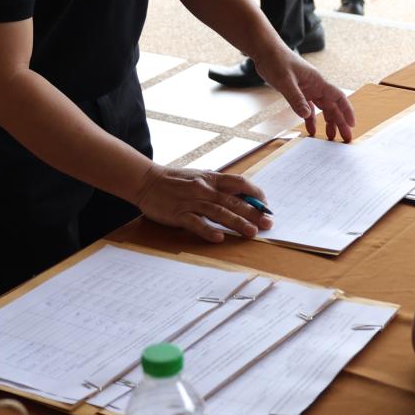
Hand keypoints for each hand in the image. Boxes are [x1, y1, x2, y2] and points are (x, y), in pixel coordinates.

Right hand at [134, 163, 272, 242]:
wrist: (146, 180)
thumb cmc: (175, 180)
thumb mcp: (199, 176)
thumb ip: (217, 185)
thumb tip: (241, 194)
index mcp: (211, 178)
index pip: (239, 183)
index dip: (255, 194)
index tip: (266, 205)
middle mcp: (204, 189)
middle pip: (233, 201)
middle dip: (253, 213)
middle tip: (268, 223)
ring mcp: (192, 202)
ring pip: (219, 213)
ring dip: (237, 223)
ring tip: (251, 233)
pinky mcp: (179, 214)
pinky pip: (196, 223)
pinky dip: (208, 230)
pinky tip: (219, 238)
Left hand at [254, 49, 355, 140]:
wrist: (266, 51)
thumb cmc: (277, 61)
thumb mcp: (285, 81)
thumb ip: (296, 98)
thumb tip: (307, 115)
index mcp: (317, 81)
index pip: (338, 97)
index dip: (346, 110)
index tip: (352, 124)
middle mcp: (315, 86)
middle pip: (332, 106)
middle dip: (340, 122)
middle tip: (346, 138)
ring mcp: (307, 89)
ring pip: (322, 108)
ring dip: (328, 122)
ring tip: (331, 137)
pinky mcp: (298, 91)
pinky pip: (308, 108)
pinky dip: (310, 119)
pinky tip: (311, 129)